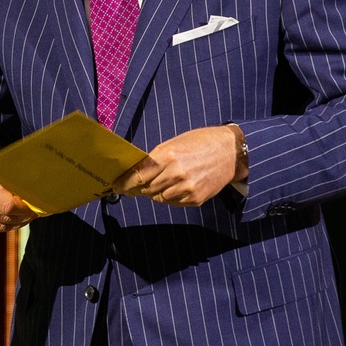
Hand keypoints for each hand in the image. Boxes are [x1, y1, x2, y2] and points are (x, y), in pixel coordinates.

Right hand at [0, 151, 35, 234]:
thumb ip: (10, 179)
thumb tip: (34, 191)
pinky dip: (5, 225)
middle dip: (24, 216)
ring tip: (24, 215)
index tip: (35, 206)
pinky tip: (10, 219)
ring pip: (2, 227)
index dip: (25, 208)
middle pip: (7, 218)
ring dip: (17, 223)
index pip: (9, 206)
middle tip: (33, 212)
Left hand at [113, 125, 243, 206]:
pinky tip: (175, 186)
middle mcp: (176, 174)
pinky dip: (169, 197)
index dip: (124, 183)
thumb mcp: (173, 144)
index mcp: (168, 156)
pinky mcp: (195, 199)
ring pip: (158, 198)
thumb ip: (154, 159)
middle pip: (146, 188)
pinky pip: (173, 202)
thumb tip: (135, 172)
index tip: (116, 186)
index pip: (139, 175)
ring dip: (154, 192)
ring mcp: (187, 189)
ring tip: (161, 181)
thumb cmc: (199, 143)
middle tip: (133, 185)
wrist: (230, 152)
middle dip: (138, 187)